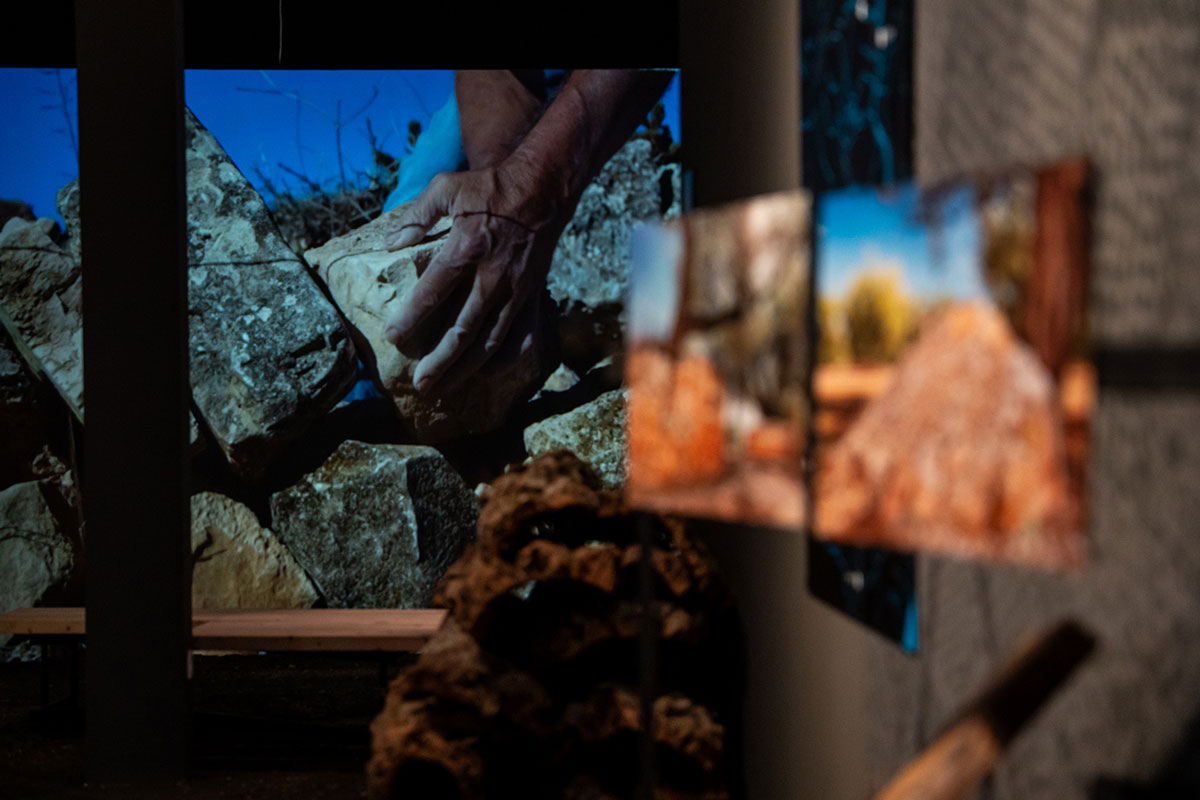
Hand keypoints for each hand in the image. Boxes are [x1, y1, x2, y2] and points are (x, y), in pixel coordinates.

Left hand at [383, 156, 567, 393]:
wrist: (544, 188)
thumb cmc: (492, 187)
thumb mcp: (447, 187)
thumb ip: (417, 215)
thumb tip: (390, 243)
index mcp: (468, 248)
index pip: (433, 291)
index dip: (411, 317)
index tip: (393, 337)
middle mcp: (493, 276)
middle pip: (464, 329)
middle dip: (441, 360)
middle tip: (421, 383)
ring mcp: (516, 290)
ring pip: (491, 340)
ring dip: (467, 367)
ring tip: (445, 385)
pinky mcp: (532, 294)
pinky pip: (523, 333)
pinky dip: (508, 357)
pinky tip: (489, 371)